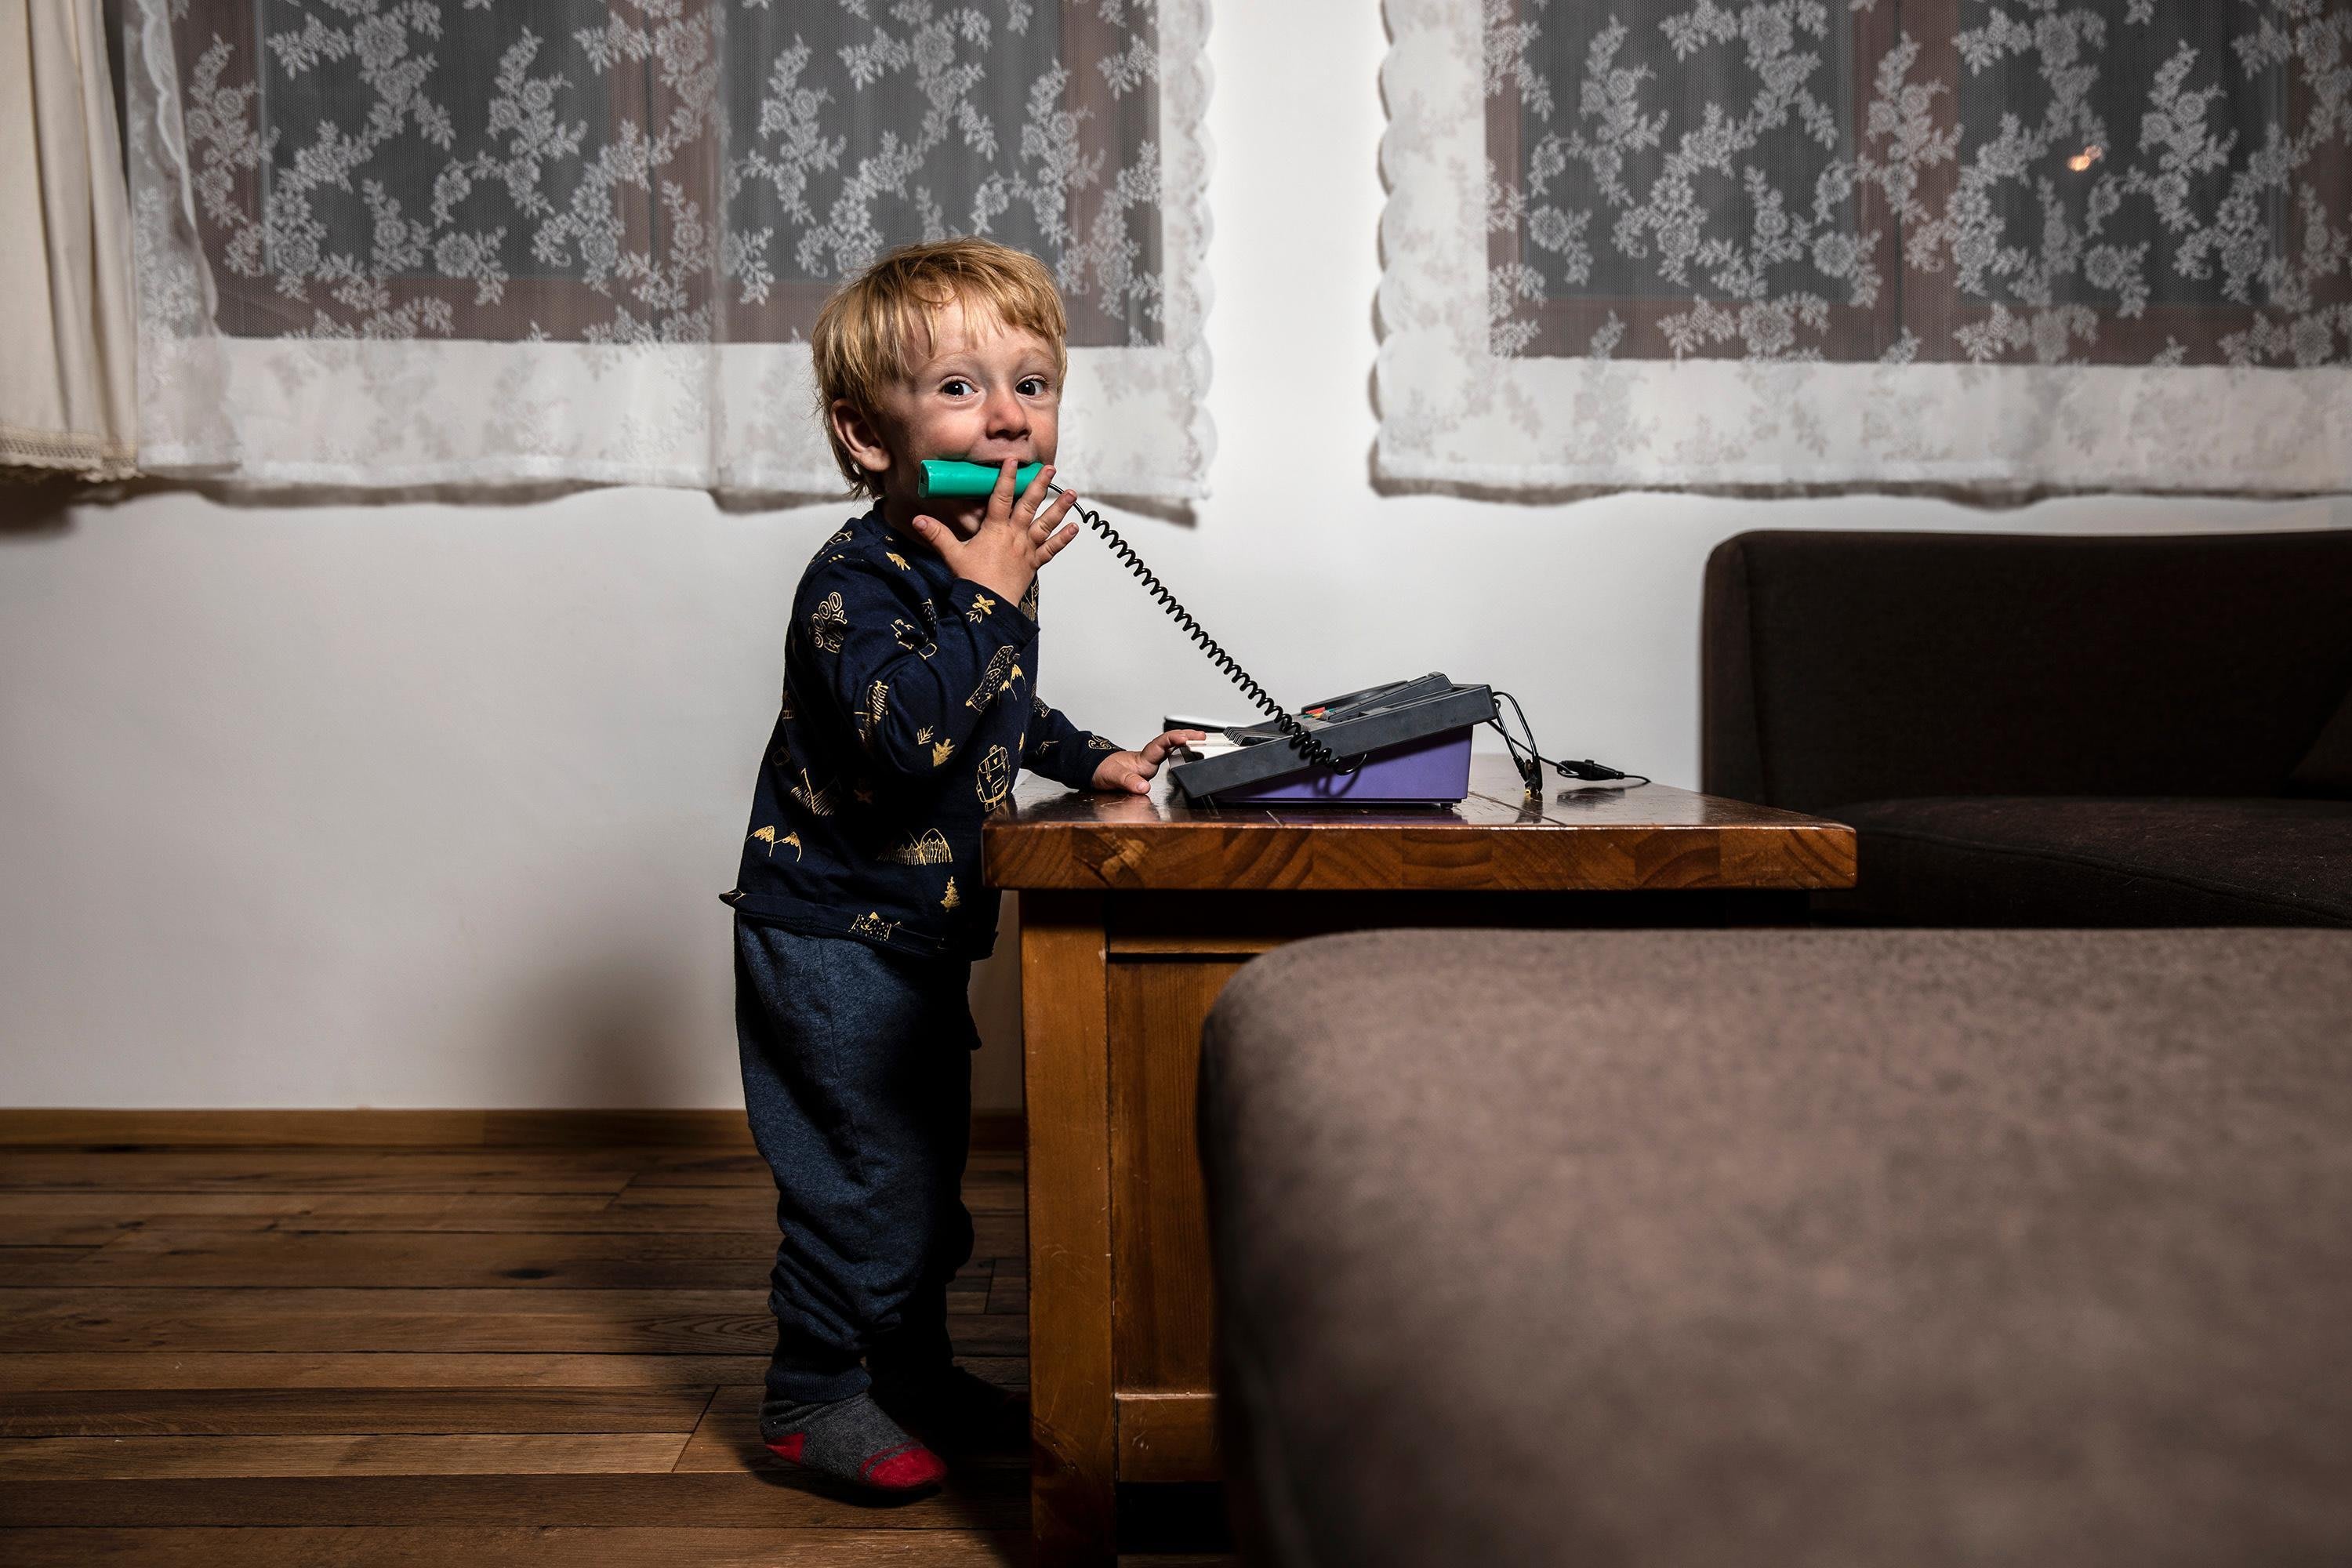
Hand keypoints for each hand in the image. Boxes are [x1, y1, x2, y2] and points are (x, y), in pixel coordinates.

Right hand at [905, 459, 1078, 605]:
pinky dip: (1063, 539)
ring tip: (1072, 493)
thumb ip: (937, 534)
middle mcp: (1015, 535)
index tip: (1013, 461)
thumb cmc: (973, 581)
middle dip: (1040, 485)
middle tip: (1050, 468)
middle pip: (1029, 505)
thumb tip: (918, 519)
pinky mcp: (1034, 563)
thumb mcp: (952, 554)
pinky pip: (1051, 549)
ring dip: (1059, 508)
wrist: (990, 605)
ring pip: (1046, 523)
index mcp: (995, 530)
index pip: (1001, 497)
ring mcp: (1027, 549)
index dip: (1007, 478)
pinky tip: (1075, 528)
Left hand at [1090, 730, 1208, 794]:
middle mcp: (1148, 759)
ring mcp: (1149, 762)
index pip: (1160, 744)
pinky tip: (1187, 750)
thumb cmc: (1102, 770)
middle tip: (1202, 736)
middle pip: (1170, 742)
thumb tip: (1143, 786)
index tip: (1185, 739)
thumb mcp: (1111, 776)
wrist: (1095, 771)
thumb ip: (1127, 781)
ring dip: (1185, 741)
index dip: (1173, 739)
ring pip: (1170, 747)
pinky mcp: (1149, 767)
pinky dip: (1179, 750)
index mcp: (1142, 759)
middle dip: (1187, 736)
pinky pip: (1167, 755)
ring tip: (1201, 740)